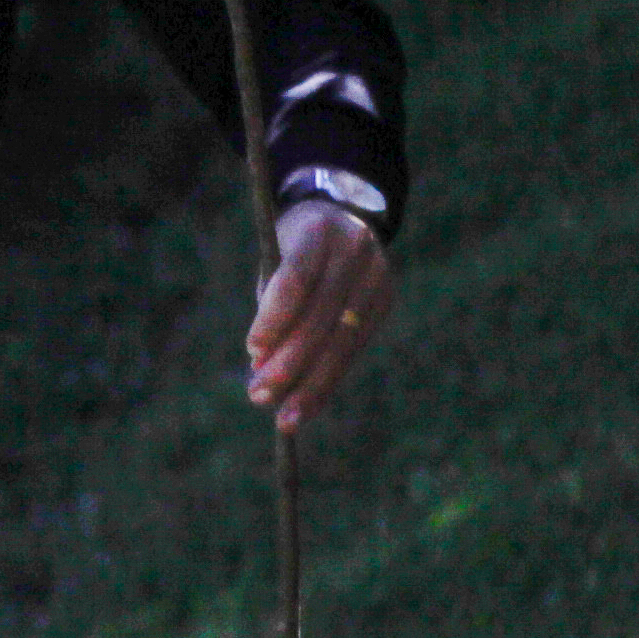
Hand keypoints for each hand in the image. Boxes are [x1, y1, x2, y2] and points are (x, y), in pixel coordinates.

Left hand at [245, 200, 395, 430]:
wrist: (343, 219)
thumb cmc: (292, 248)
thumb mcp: (274, 262)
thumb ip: (269, 308)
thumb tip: (262, 366)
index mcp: (319, 230)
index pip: (297, 278)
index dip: (274, 317)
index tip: (251, 351)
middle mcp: (355, 250)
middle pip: (321, 316)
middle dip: (289, 363)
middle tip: (258, 396)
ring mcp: (377, 276)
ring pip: (342, 340)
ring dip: (310, 385)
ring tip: (284, 418)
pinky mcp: (386, 300)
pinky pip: (354, 349)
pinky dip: (328, 382)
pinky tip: (308, 408)